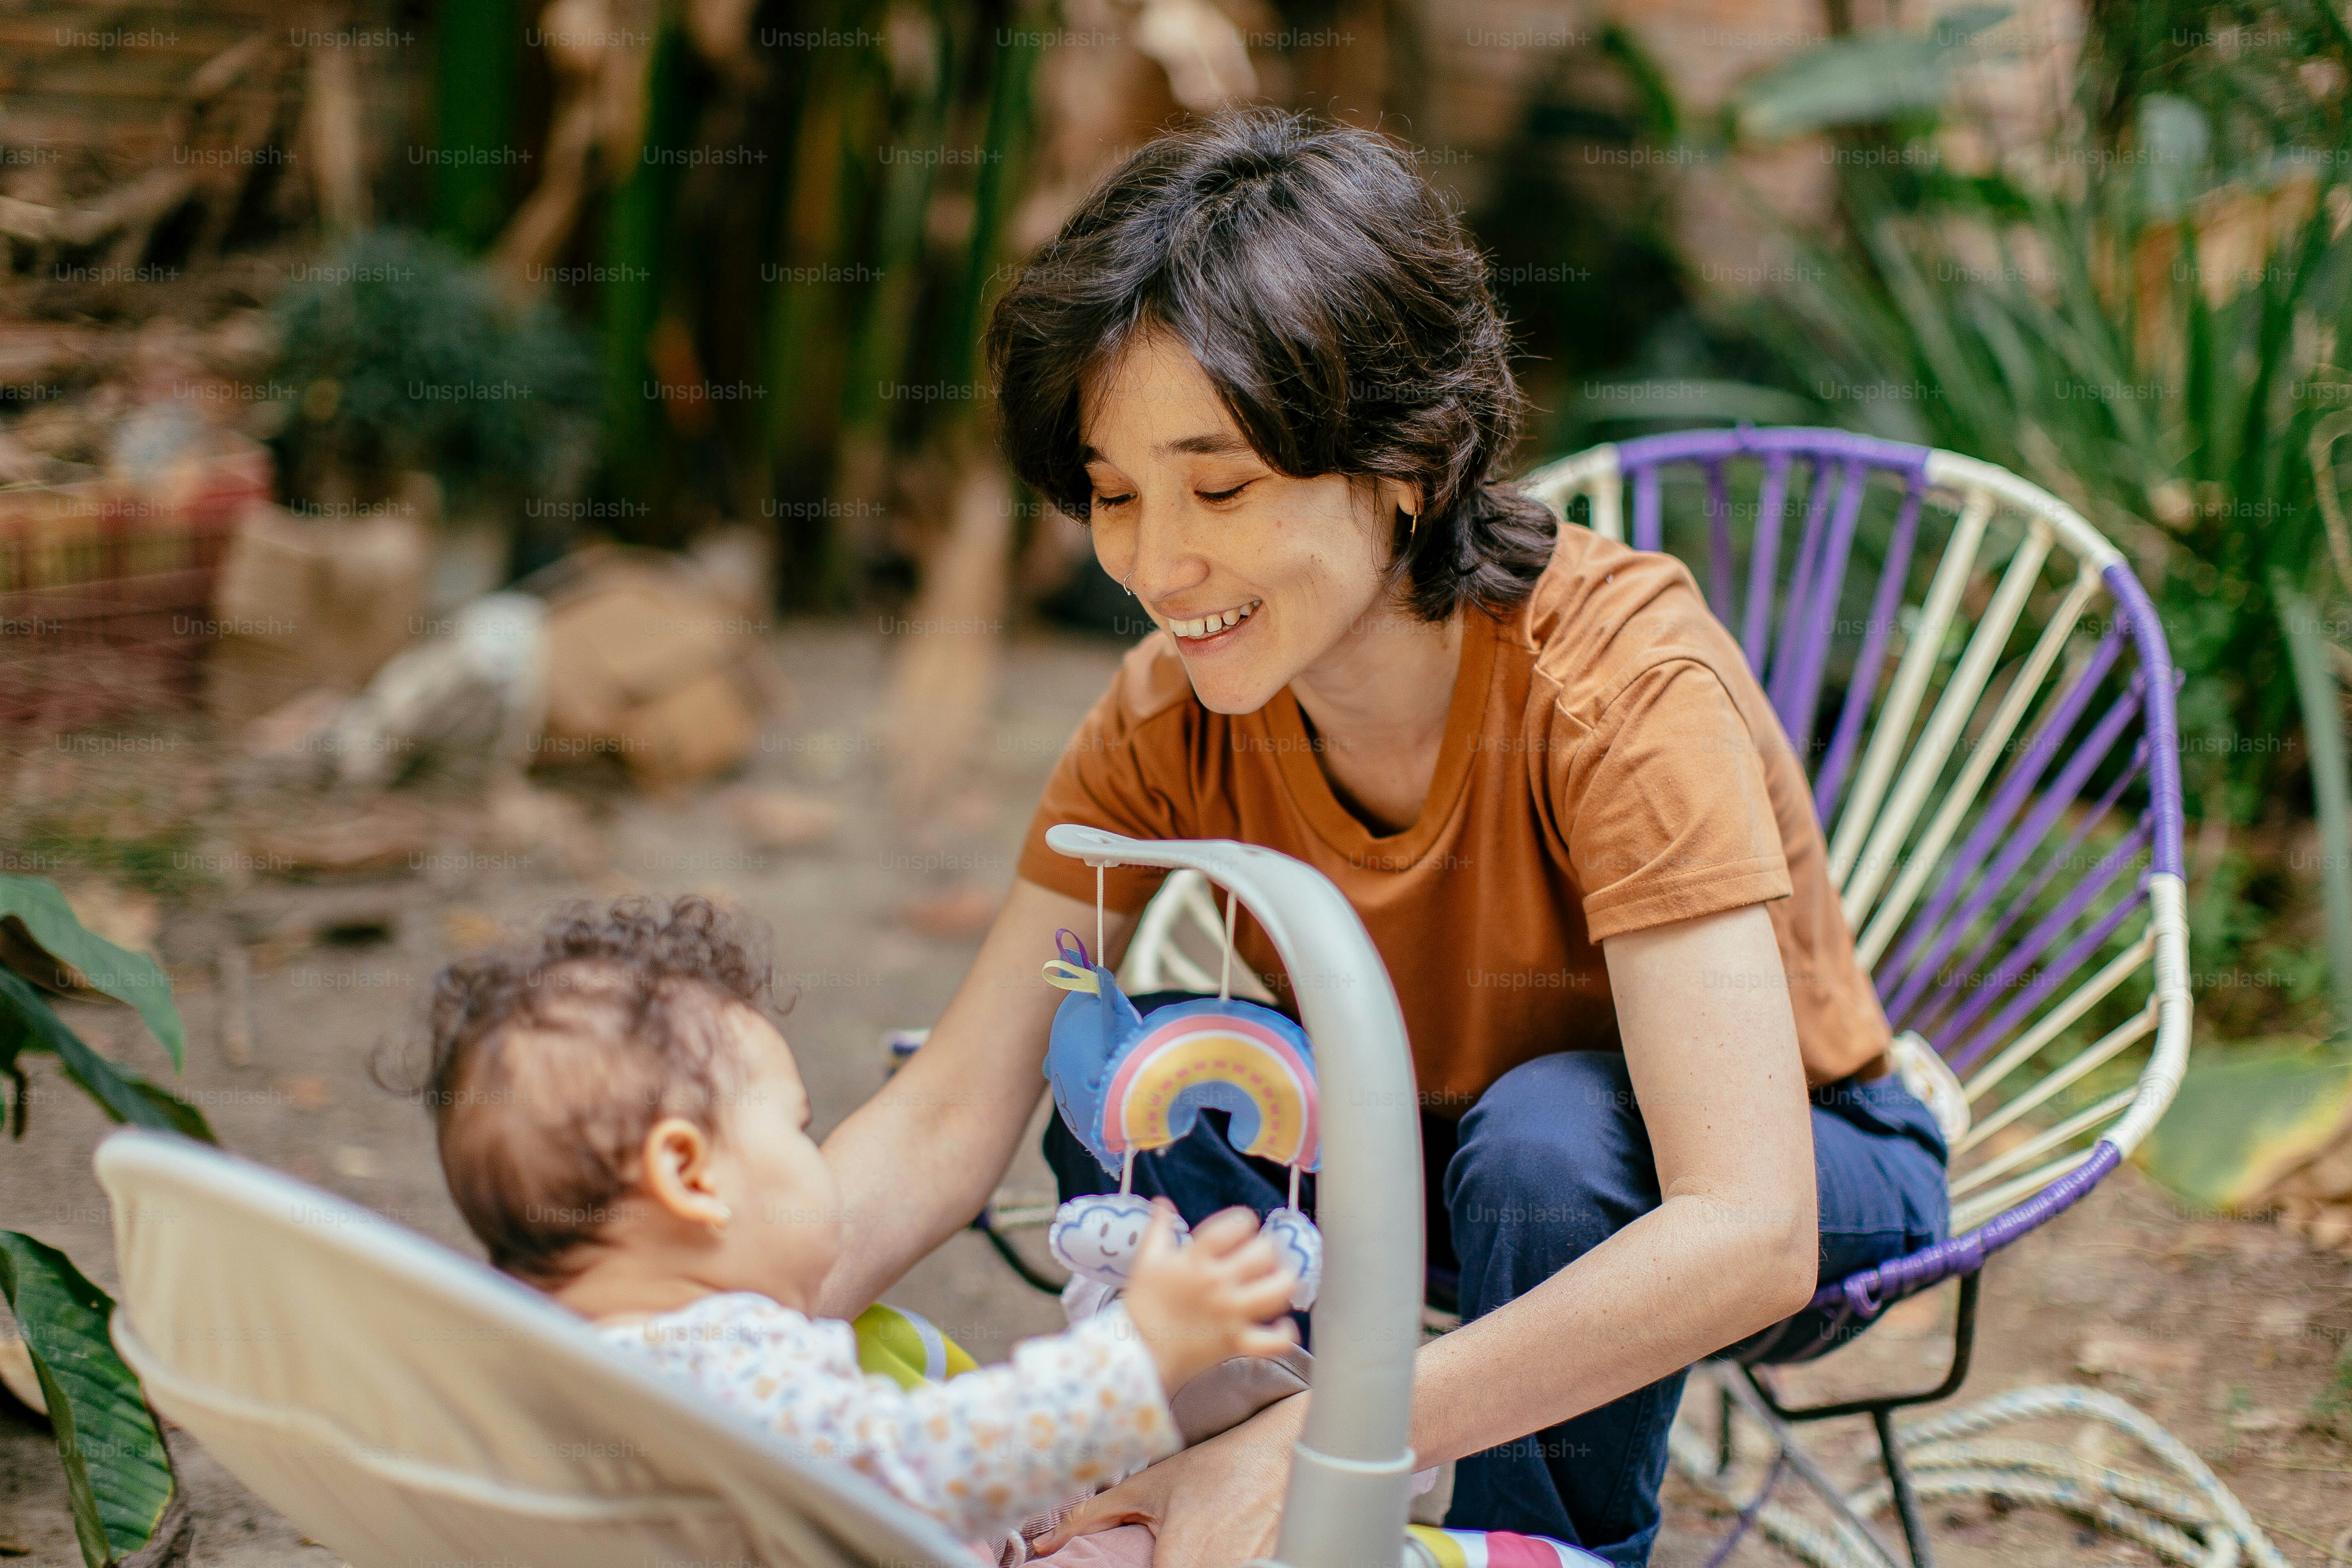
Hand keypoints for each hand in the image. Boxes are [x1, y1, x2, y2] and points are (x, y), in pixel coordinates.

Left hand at [1035, 1392, 1303, 1566]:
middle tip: (1167, 1552)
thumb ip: (1090, 1518)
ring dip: (1201, 1566)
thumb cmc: (1216, 1467)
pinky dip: (1226, 1565)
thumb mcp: (1148, 1486)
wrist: (1284, 1450)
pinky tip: (1222, 1552)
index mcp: (1182, 1563)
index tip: (1145, 1563)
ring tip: (1199, 1548)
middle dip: (1172, 1567)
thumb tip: (1044, 1548)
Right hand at [1121, 1201, 1298, 1395]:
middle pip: (1264, 1254)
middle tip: (1260, 1255)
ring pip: (1278, 1291)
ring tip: (1276, 1280)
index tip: (1242, 1227)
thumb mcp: (1146, 1262)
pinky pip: (1273, 1341)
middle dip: (1266, 1248)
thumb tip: (1162, 1203)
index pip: (1235, 1226)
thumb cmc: (1142, 1306)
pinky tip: (1283, 1324)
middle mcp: (1219, 1284)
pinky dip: (1284, 1334)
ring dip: (1284, 1282)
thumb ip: (1158, 1230)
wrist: (1138, 1353)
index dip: (1244, 1221)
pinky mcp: (1237, 1343)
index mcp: (1196, 1260)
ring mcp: (1231, 1314)